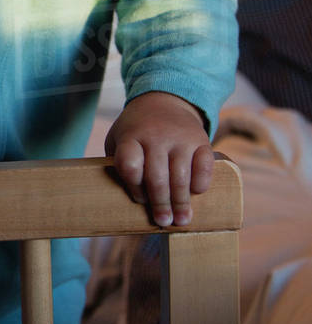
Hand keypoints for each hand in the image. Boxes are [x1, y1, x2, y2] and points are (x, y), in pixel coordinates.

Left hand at [104, 91, 213, 226]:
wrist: (165, 101)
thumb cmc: (137, 131)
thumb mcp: (119, 139)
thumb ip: (119, 165)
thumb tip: (125, 203)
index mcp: (131, 137)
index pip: (130, 164)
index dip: (134, 186)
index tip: (139, 200)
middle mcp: (156, 136)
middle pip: (157, 176)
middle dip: (160, 204)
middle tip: (163, 222)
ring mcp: (180, 138)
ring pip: (181, 175)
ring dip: (181, 202)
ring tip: (182, 220)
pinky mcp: (201, 141)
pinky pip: (204, 166)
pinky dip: (201, 182)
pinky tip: (197, 194)